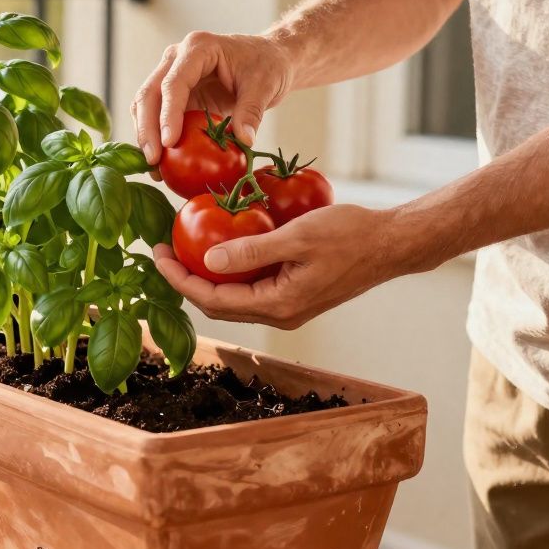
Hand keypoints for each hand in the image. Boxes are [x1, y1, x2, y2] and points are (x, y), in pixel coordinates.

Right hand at [132, 31, 295, 164]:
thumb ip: (252, 112)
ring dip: (146, 136)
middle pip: (150, 93)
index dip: (168, 114)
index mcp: (199, 48)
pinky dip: (156, 138)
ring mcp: (172, 75)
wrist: (269, 57)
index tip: (169, 143)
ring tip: (154, 168)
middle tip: (154, 160)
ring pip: (145, 105)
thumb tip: (244, 141)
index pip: (174, 83)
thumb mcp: (264, 86)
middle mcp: (177, 58)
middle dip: (147, 129)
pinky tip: (162, 163)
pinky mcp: (174, 94)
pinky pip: (156, 115)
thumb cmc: (267, 64)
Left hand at [153, 204, 419, 328]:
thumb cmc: (351, 236)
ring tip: (182, 249)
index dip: (180, 279)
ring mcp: (288, 306)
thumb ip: (253, 250)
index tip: (157, 255)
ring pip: (234, 298)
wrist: (391, 245)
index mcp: (278, 304)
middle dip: (185, 279)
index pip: (213, 299)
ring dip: (206, 276)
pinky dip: (230, 272)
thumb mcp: (297, 237)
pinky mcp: (294, 294)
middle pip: (218, 304)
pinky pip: (251, 288)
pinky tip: (219, 248)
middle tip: (162, 250)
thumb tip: (209, 261)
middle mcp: (280, 313)